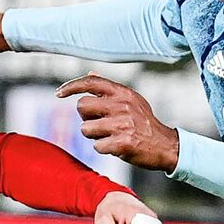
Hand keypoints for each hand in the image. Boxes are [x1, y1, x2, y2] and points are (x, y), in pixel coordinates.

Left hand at [57, 74, 179, 172]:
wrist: (165, 146)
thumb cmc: (145, 123)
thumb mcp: (132, 100)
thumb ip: (110, 89)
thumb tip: (90, 74)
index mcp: (123, 93)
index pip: (91, 83)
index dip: (71, 86)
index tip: (59, 93)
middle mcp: (122, 106)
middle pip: (82, 107)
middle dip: (85, 118)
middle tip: (99, 124)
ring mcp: (122, 125)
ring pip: (86, 129)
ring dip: (94, 136)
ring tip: (110, 136)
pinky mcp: (122, 143)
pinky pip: (96, 146)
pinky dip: (103, 148)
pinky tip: (116, 146)